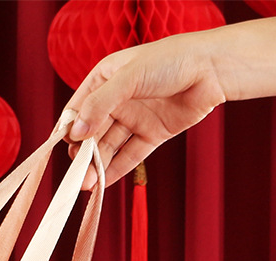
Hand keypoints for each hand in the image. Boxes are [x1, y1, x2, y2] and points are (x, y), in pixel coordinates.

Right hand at [65, 31, 226, 188]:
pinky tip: (102, 184)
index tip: (62, 146)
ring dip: (96, 165)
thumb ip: (100, 104)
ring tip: (86, 183)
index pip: (77, 109)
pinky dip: (116, 171)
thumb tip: (76, 133)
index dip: (68, 129)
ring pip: (108, 147)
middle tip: (76, 172)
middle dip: (82, 153)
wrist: (213, 69)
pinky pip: (129, 156)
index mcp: (105, 80)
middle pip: (91, 133)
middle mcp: (117, 101)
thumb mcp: (129, 77)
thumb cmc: (171, 60)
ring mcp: (135, 119)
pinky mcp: (151, 135)